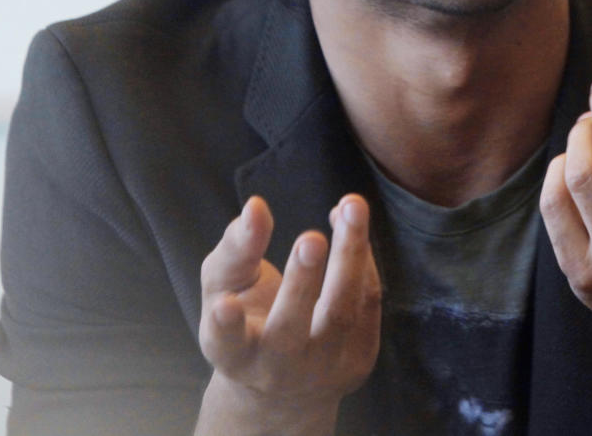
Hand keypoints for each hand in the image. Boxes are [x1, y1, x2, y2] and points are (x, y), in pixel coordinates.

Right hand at [196, 195, 380, 435]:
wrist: (287, 386)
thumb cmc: (248, 320)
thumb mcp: (225, 288)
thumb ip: (236, 249)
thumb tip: (255, 206)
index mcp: (236, 354)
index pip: (227, 344)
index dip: (225, 326)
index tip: (224, 305)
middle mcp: (279, 369)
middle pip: (291, 330)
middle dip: (301, 283)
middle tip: (310, 239)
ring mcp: (324, 369)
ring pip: (341, 312)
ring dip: (349, 255)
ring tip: (351, 206)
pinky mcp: (360, 358)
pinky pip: (367, 300)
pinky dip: (363, 256)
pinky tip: (352, 220)